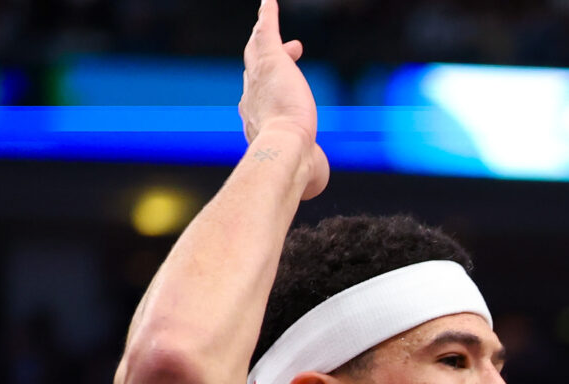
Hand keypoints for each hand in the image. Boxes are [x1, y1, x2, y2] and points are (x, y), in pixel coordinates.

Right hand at [240, 0, 328, 198]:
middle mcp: (251, 96)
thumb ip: (310, 167)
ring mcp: (259, 76)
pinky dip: (268, 14)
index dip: (273, 94)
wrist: (285, 149)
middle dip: (266, 60)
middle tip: (290, 49)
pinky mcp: (271, 59)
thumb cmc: (295, 164)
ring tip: (267, 17)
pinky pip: (267, 29)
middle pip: (256, 71)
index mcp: (256, 119)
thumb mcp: (305, 165)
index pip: (263, 100)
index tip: (288, 93)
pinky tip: (270, 1)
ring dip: (262, 32)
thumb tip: (316, 181)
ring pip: (257, 48)